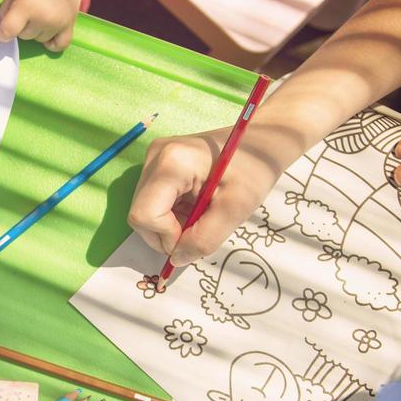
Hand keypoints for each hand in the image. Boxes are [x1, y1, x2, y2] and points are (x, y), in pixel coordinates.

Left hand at [0, 0, 82, 51]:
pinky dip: (52, 43)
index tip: (2, 30)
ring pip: (39, 40)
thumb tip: (4, 31)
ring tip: (41, 11)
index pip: (8, 31)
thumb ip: (6, 10)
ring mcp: (58, 23)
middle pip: (23, 36)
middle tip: (28, 8)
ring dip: (37, 31)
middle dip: (22, 26)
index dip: (2, 32)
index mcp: (27, 5)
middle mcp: (43, 17)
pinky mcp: (70, 25)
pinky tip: (48, 32)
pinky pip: (59, 45)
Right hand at [128, 131, 279, 264]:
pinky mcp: (156, 165)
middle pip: (139, 215)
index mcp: (172, 163)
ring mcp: (153, 159)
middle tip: (199, 231)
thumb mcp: (235, 209)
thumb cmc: (254, 169)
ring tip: (200, 216)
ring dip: (170, 226)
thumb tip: (177, 259)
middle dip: (166, 234)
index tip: (195, 236)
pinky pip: (152, 202)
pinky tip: (194, 207)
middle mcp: (154, 157)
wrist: (260, 141)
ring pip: (144, 211)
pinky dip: (170, 215)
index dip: (166, 237)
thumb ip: (204, 239)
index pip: (144, 215)